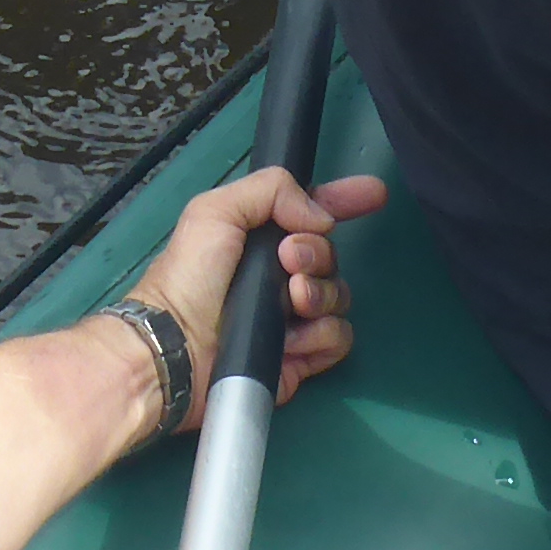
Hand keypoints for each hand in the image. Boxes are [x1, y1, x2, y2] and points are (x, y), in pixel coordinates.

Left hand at [125, 164, 390, 419]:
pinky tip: (294, 337)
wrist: (177, 347)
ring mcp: (292, 319)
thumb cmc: (189, 276)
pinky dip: (321, 335)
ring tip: (291, 300)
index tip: (374, 194)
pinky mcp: (300, 358)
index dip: (344, 201)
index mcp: (260, 239)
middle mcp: (279, 276)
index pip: (312, 214)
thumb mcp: (215, 212)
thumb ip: (269, 191)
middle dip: (317, 253)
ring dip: (319, 294)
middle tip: (288, 259)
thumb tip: (319, 216)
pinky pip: (337, 339)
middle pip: (330, 256)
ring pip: (339, 297)